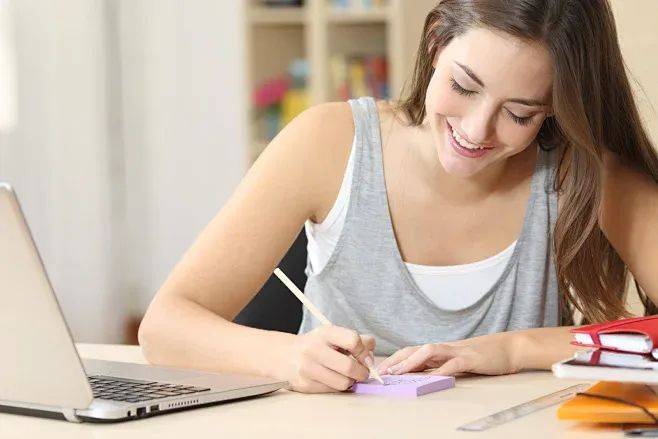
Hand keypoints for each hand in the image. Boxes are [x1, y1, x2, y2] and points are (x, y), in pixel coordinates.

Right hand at [282, 325, 375, 392]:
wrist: (285, 356)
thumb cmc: (316, 345)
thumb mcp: (334, 335)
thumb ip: (357, 340)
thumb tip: (371, 353)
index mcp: (325, 333)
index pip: (353, 340)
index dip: (364, 351)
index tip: (365, 357)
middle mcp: (314, 349)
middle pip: (349, 366)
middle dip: (362, 372)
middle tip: (362, 372)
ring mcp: (308, 368)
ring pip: (343, 383)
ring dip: (350, 382)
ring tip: (347, 376)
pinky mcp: (305, 384)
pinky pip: (332, 391)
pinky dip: (337, 387)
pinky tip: (333, 379)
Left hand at [376, 331, 523, 376]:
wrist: (509, 348)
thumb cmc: (482, 357)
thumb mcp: (456, 362)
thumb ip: (439, 366)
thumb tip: (420, 376)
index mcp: (440, 350)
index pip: (411, 351)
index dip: (395, 359)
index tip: (380, 369)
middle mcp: (444, 348)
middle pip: (414, 349)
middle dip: (396, 360)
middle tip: (381, 372)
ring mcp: (457, 351)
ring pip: (429, 351)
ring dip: (412, 361)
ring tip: (399, 372)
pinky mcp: (470, 358)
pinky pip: (453, 363)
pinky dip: (441, 370)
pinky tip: (431, 378)